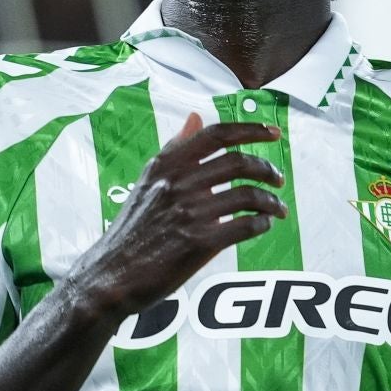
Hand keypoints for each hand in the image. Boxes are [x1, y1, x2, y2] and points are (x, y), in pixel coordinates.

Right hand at [65, 112, 285, 317]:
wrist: (112, 274)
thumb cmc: (133, 228)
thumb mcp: (147, 181)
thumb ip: (175, 149)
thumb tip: (196, 117)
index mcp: (167, 164)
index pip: (216, 135)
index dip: (250, 130)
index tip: (273, 133)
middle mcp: (179, 183)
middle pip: (239, 163)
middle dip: (267, 169)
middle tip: (277, 180)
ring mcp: (190, 213)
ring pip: (248, 196)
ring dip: (271, 202)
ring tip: (277, 209)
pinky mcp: (199, 243)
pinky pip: (245, 226)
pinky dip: (261, 224)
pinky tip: (262, 227)